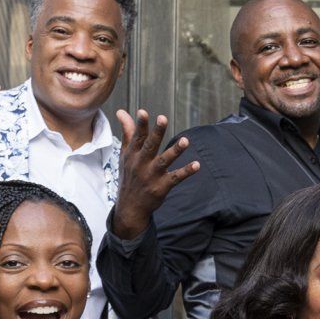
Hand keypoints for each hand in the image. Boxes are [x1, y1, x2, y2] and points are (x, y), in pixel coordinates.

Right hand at [109, 110, 199, 238]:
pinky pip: (176, 178)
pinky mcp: (162, 187)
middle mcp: (141, 164)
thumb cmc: (129, 175)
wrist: (130, 206)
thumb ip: (128, 133)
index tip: (143, 112)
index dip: (140, 125)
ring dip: (175, 151)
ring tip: (185, 140)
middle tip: (163, 118)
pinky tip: (197, 165)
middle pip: (150, 146)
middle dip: (156, 133)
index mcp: (132, 154)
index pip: (136, 137)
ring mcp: (152, 176)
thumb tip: (122, 112)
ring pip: (164, 161)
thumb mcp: (125, 154)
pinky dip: (186, 172)